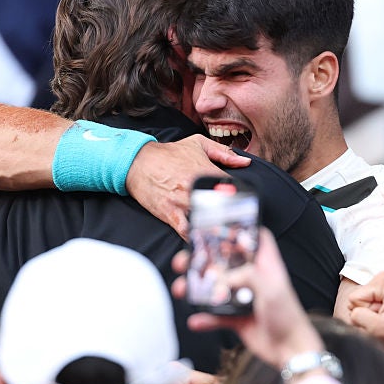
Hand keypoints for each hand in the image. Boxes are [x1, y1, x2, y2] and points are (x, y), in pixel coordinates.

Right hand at [126, 135, 250, 238]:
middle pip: (223, 208)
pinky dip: (195, 236)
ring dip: (215, 228)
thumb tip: (245, 162)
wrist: (138, 162)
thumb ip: (224, 153)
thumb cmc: (169, 153)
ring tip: (224, 235)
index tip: (243, 205)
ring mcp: (182, 202)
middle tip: (238, 224)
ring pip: (206, 220)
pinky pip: (186, 230)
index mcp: (206, 171)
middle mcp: (195, 187)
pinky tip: (202, 238)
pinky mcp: (170, 213)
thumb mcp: (197, 144)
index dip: (241, 198)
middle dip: (231, 216)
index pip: (233, 189)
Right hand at [172, 228, 322, 368]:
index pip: (256, 238)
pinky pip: (215, 315)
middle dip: (202, 259)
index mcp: (265, 266)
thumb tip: (221, 279)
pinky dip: (204, 318)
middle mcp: (252, 278)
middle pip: (224, 262)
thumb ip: (246, 275)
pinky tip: (195, 320)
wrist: (290, 351)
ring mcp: (242, 298)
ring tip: (180, 289)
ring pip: (214, 288)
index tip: (219, 224)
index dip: (241, 229)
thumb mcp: (270, 288)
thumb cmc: (288, 316)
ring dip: (196, 288)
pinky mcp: (236, 318)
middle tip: (185, 260)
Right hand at [345, 272, 383, 355]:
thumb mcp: (379, 329)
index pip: (353, 299)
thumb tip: (349, 312)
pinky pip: (362, 307)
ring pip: (356, 305)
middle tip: (382, 322)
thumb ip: (358, 316)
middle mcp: (382, 279)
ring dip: (368, 318)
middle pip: (354, 301)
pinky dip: (371, 318)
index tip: (381, 319)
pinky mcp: (379, 295)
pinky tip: (383, 321)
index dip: (365, 314)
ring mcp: (380, 287)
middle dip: (366, 316)